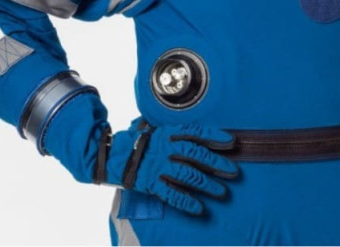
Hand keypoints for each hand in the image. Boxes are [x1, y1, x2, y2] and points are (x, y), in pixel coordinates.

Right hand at [109, 120, 238, 215]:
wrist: (106, 156)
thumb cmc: (131, 143)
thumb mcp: (149, 130)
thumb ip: (168, 134)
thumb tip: (191, 136)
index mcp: (163, 133)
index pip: (193, 131)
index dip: (213, 135)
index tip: (230, 141)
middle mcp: (162, 148)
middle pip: (195, 154)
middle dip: (216, 163)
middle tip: (233, 172)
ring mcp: (156, 166)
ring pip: (187, 175)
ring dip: (206, 184)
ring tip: (221, 192)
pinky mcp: (149, 182)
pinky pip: (171, 194)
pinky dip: (186, 201)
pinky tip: (199, 208)